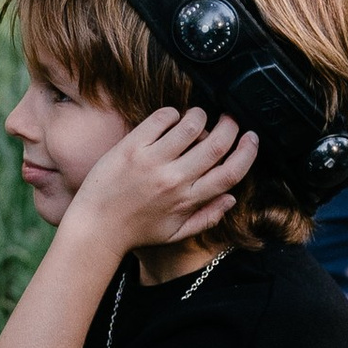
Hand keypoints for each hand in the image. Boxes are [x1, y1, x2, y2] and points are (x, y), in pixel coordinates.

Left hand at [73, 105, 256, 251]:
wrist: (96, 227)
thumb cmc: (136, 231)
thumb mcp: (176, 233)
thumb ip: (207, 217)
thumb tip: (232, 198)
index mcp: (188, 200)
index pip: (230, 173)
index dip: (247, 152)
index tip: (251, 138)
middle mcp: (173, 180)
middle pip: (216, 145)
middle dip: (230, 126)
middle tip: (229, 120)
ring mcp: (151, 162)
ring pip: (191, 125)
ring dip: (200, 116)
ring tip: (198, 117)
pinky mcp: (131, 148)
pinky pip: (160, 119)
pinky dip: (172, 113)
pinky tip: (171, 119)